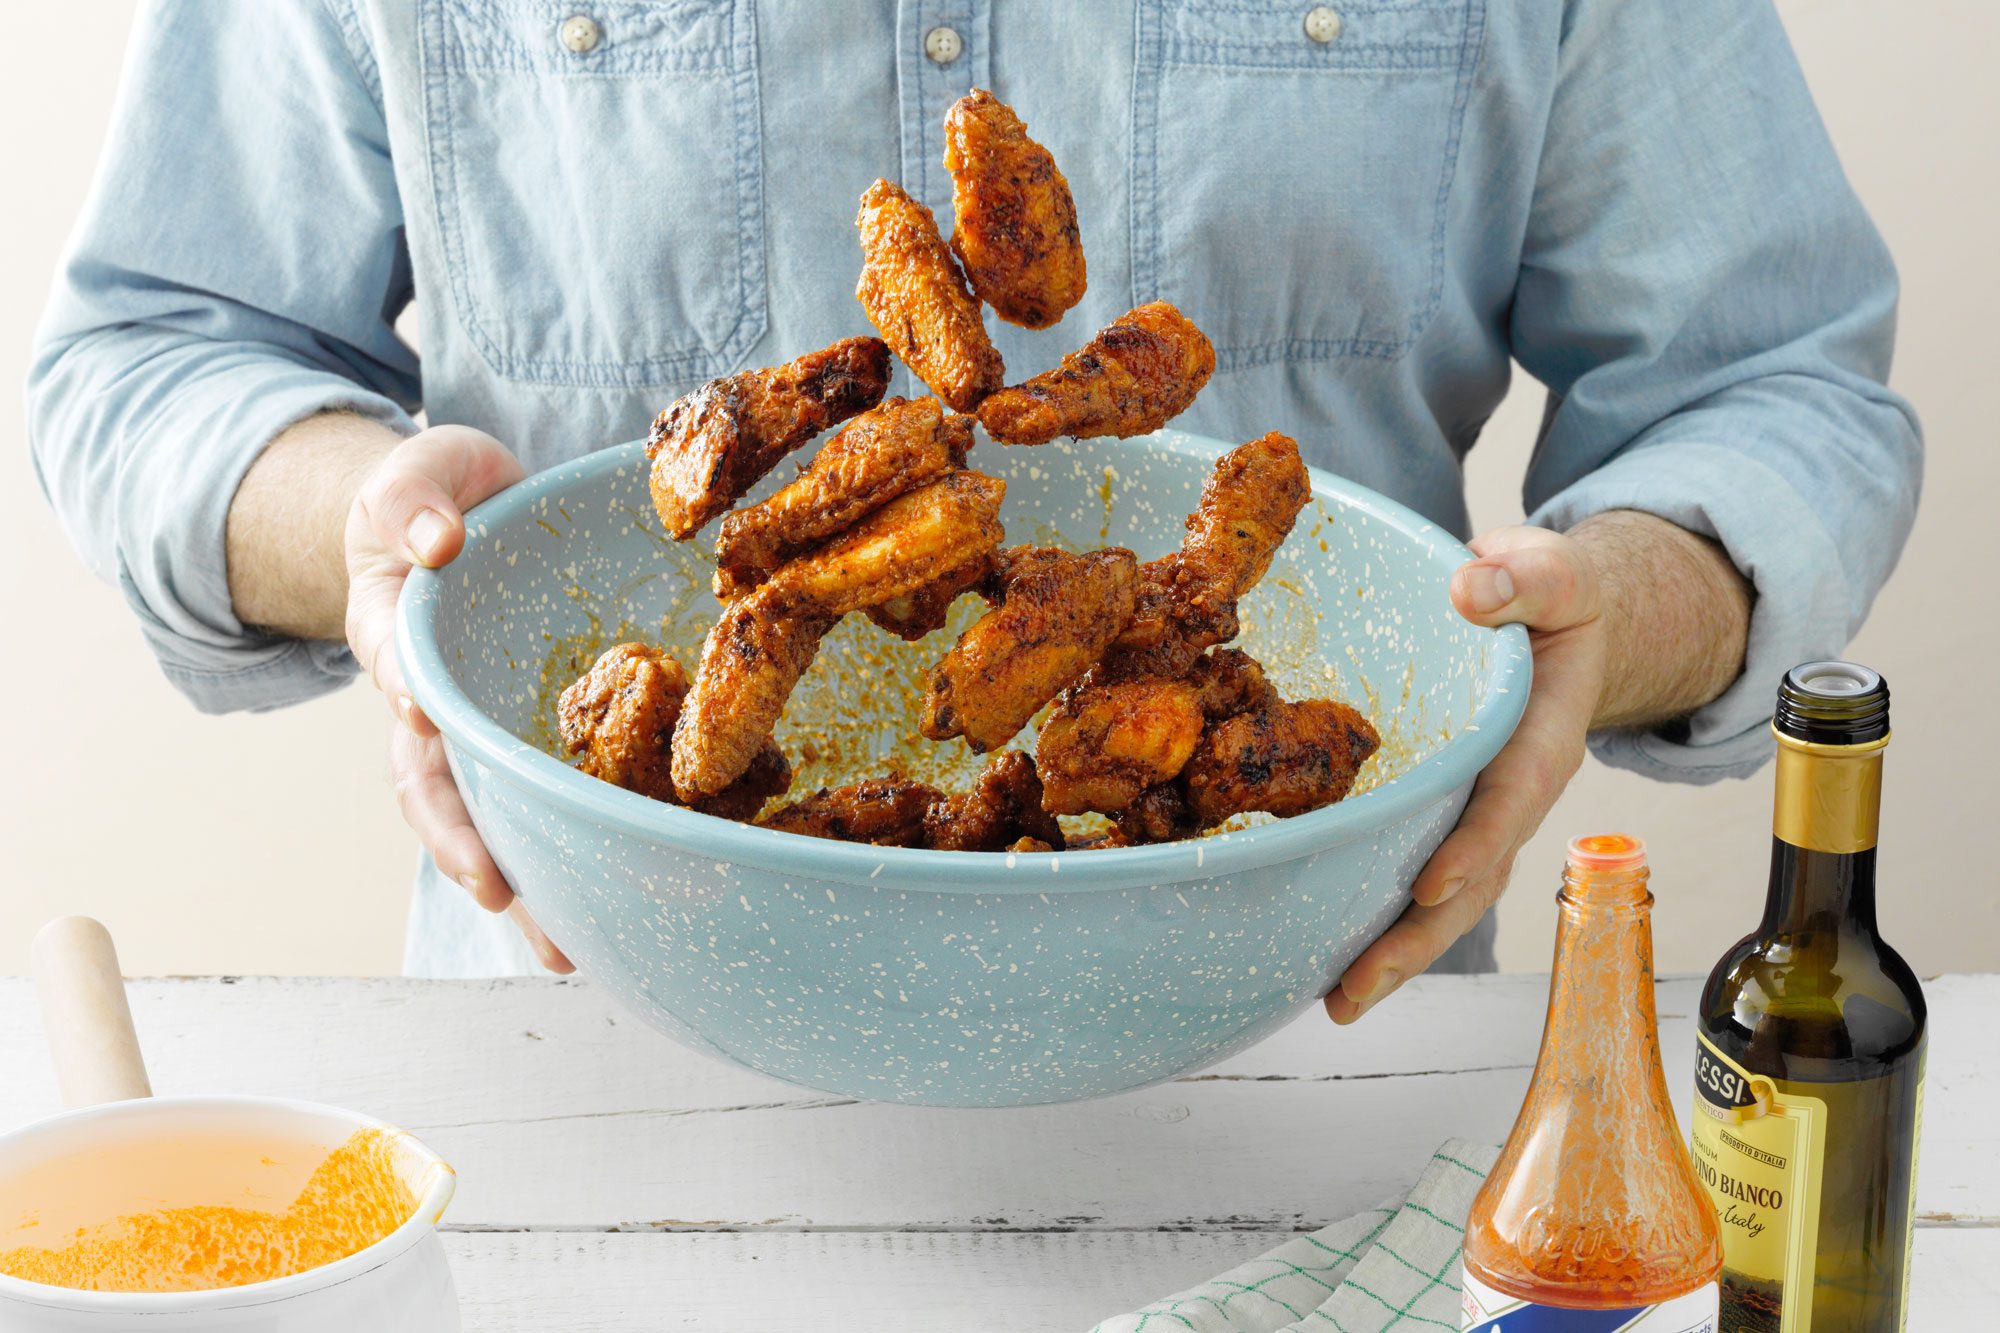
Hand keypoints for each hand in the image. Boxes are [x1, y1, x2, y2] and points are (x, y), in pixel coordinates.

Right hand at [345, 426, 573, 973]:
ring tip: (565, 949)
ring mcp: (490, 728)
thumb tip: (436, 542)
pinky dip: (582, 854)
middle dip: (464, 842)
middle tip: (498, 893)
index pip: (397, 666)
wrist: (471, 511)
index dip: (409, 692)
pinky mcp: (546, 737)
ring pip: (499, 816)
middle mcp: (438, 698)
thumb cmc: (439, 496)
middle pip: (440, 783)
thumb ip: (412, 498)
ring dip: (527, 883)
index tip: (423, 714)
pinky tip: (623, 908)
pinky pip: (560, 801)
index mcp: (400, 632)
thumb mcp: (418, 473)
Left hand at [1325, 525, 1607, 1022]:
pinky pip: (1411, 874)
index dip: (1475, 845)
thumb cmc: (1546, 597)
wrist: (1550, 617)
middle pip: (1474, 879)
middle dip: (1418, 937)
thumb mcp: (1552, 571)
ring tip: (1336, 1000)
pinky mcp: (1442, 816)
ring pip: (1445, 898)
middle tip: (1357, 984)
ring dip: (1392, 951)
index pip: (1512, 797)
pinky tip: (1321, 960)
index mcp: (1542, 736)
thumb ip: (1524, 577)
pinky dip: (1373, 919)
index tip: (1430, 885)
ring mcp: (1478, 812)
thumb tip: (1472, 588)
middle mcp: (1511, 791)